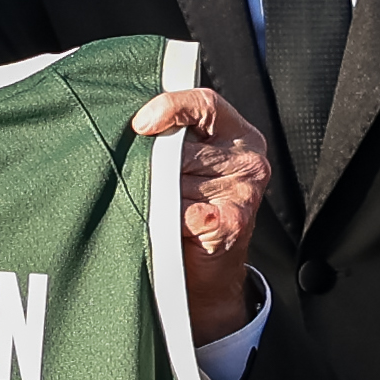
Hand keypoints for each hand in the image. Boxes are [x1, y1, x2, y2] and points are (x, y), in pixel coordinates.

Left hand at [130, 87, 270, 344]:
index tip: (139, 125)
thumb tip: (131, 126)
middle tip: (143, 184)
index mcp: (237, 134)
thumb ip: (170, 139)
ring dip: (155, 196)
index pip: (204, 103)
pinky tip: (166, 228)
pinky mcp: (233, 221)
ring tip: (158, 210)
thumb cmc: (186, 213)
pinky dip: (163, 219)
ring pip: (176, 179)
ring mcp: (244, 191)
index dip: (170, 107)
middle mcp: (248, 160)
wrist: (202, 276)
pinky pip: (180, 209)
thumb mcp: (184, 164)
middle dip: (153, 165)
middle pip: (183, 146)